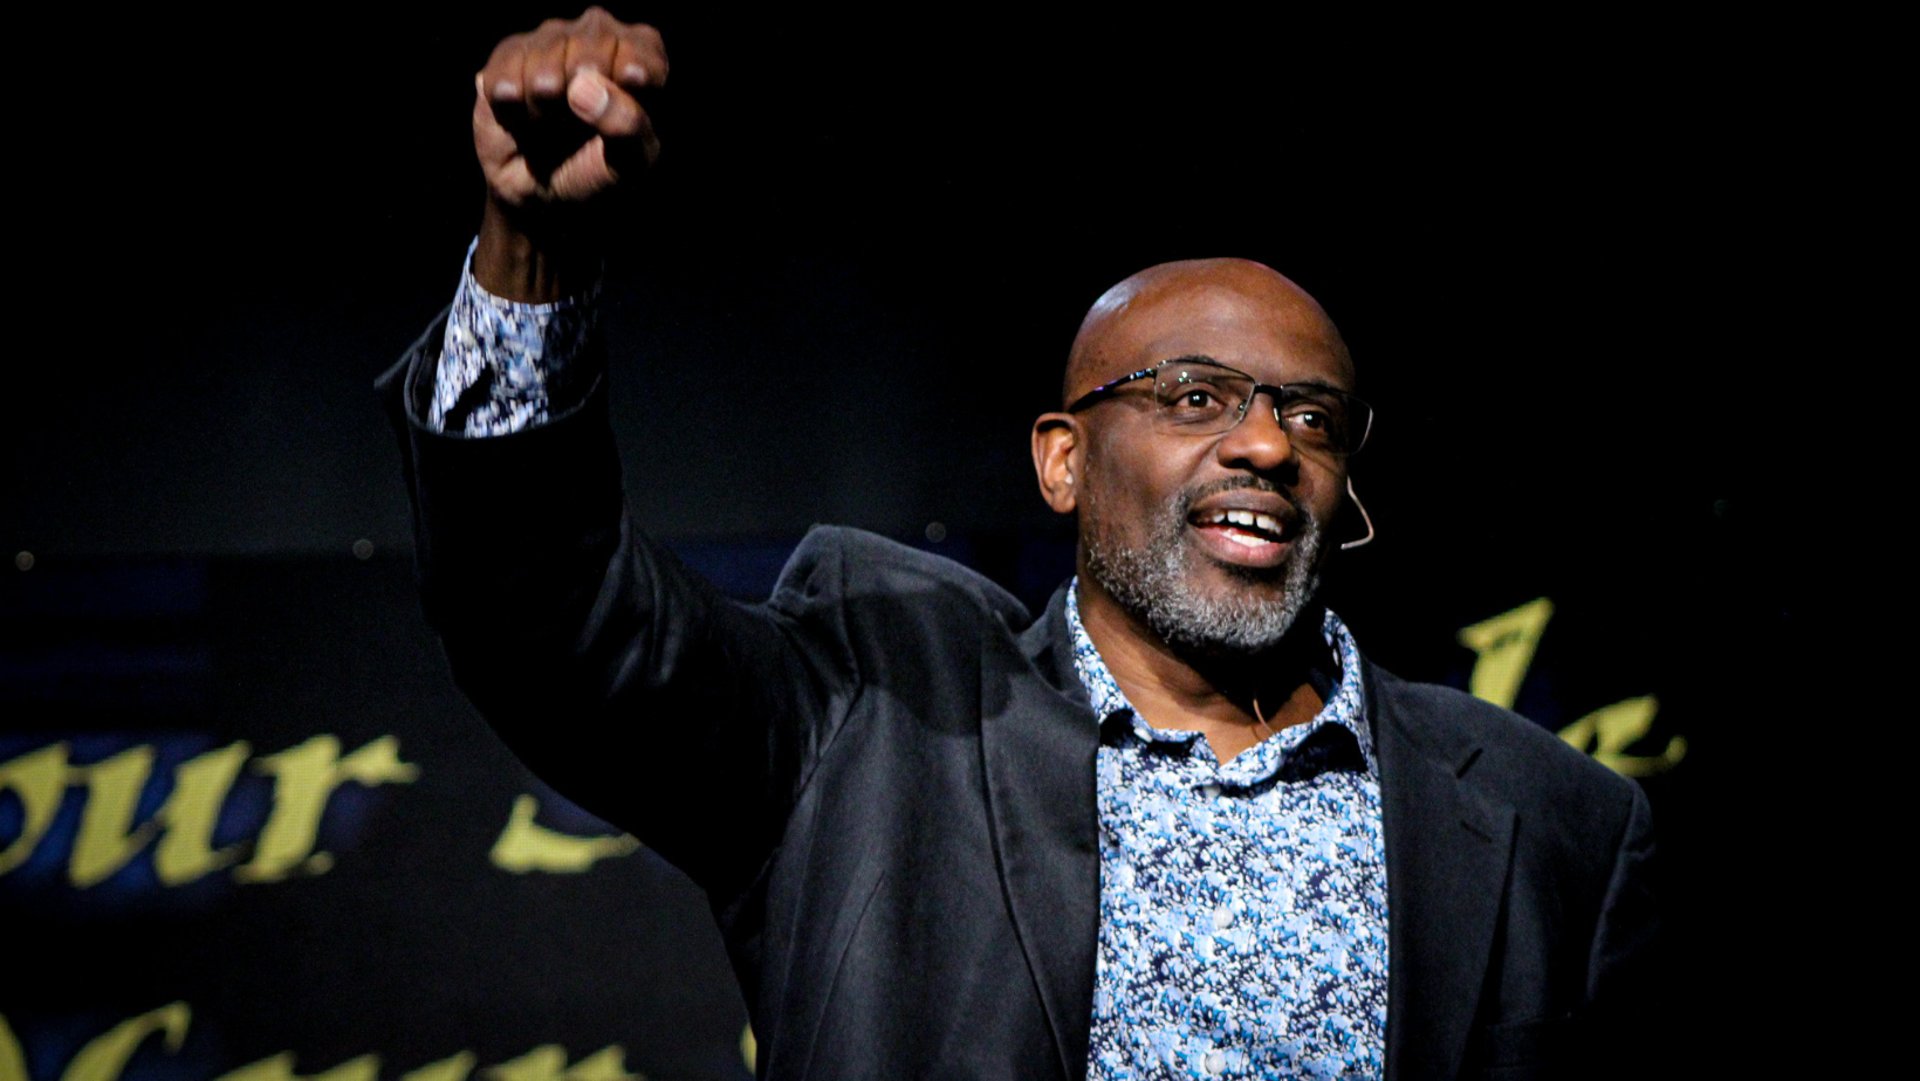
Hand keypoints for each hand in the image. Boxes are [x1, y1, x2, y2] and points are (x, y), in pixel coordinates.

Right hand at [471, 7, 667, 299]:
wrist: (543, 202)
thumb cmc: (597, 178)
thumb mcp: (629, 164)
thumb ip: (626, 127)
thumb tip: (588, 88)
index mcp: (638, 64)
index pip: (644, 47)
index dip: (637, 61)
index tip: (633, 82)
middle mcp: (595, 42)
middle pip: (594, 37)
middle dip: (581, 74)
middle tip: (566, 107)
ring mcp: (549, 45)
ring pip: (547, 46)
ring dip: (542, 86)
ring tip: (543, 114)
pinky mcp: (507, 60)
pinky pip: (507, 60)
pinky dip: (510, 88)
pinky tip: (515, 107)